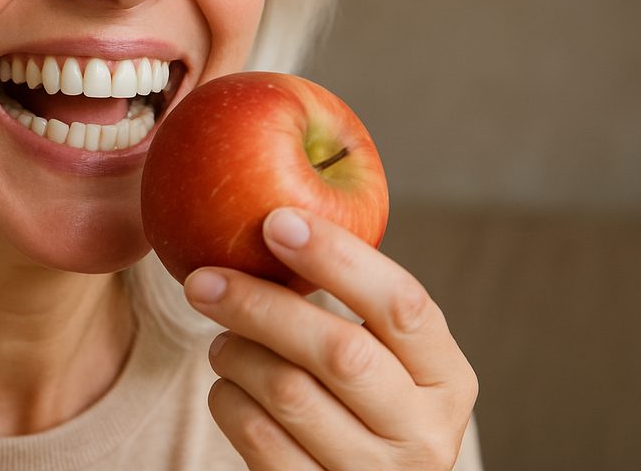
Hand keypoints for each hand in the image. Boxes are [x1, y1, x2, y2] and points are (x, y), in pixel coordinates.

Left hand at [184, 207, 477, 469]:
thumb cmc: (360, 403)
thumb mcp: (385, 360)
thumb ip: (353, 303)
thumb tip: (274, 212)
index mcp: (448, 378)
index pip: (402, 303)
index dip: (338, 257)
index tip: (275, 220)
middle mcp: (425, 432)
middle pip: (339, 351)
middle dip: (261, 305)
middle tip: (202, 279)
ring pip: (288, 393)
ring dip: (236, 354)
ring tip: (222, 340)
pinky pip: (257, 438)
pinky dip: (227, 400)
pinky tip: (227, 386)